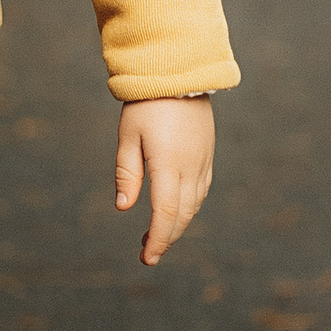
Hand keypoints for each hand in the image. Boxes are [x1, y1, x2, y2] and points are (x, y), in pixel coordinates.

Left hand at [116, 98, 214, 265]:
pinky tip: (175, 212)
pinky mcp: (207, 155)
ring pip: (194, 205)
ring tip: (156, 236)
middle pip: (183, 215)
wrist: (179, 73)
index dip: (157, 239)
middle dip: (166, 238)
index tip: (146, 257)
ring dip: (178, 225)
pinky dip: (189, 208)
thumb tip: (123, 208)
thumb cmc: (146, 104)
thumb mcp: (128, 137)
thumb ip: (127, 173)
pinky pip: (201, 190)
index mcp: (170, 164)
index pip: (166, 213)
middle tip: (147, 254)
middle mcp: (192, 167)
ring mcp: (203, 161)